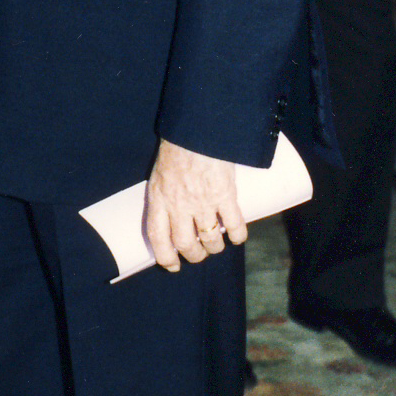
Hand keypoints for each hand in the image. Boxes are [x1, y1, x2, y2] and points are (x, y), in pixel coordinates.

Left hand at [144, 139, 247, 273]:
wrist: (198, 130)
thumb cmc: (177, 149)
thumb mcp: (159, 175)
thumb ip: (163, 197)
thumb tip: (170, 218)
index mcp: (159, 199)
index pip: (158, 238)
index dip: (165, 257)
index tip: (172, 265)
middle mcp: (180, 205)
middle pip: (185, 244)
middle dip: (194, 256)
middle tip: (199, 255)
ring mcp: (203, 202)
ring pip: (210, 240)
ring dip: (214, 247)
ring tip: (216, 245)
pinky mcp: (225, 195)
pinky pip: (233, 225)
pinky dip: (237, 236)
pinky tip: (237, 237)